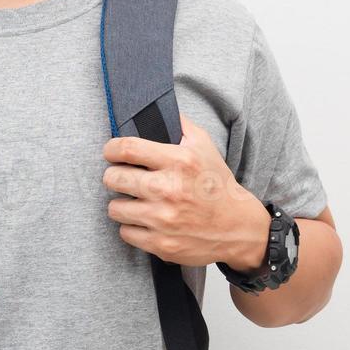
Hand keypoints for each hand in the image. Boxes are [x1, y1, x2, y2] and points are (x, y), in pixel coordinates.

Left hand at [102, 112, 269, 268]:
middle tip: (123, 178)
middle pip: (112, 178)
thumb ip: (179, 123)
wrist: (238, 227)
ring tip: (135, 201)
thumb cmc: (216, 184)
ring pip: (114, 208)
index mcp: (179, 161)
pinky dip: (132, 227)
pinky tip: (145, 221)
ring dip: (122, 204)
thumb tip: (156, 105)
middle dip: (114, 176)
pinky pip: (125, 232)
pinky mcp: (161, 244)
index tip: (111, 152)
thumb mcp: (204, 145)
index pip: (126, 148)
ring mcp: (164, 219)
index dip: (111, 149)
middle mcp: (169, 189)